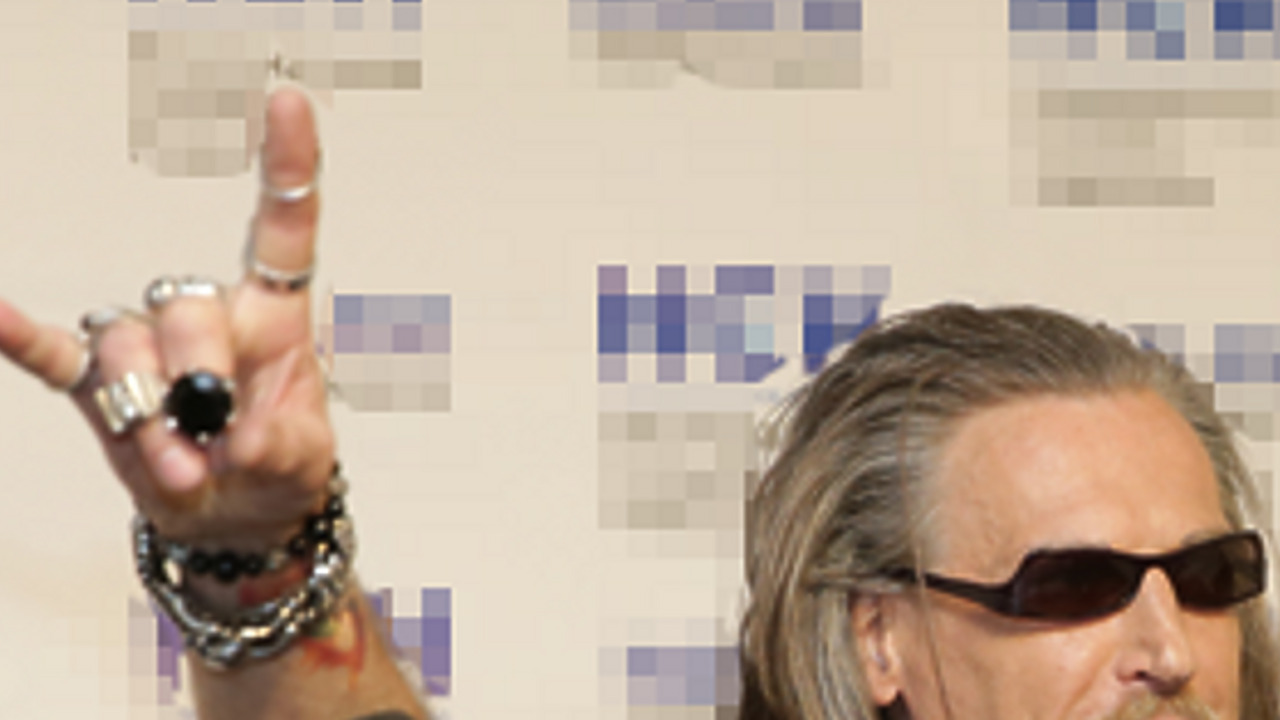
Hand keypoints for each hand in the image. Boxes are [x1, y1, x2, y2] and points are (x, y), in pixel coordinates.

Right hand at [0, 86, 332, 544]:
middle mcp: (207, 318)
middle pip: (185, 302)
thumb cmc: (277, 471)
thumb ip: (283, 445)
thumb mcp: (304, 465)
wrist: (232, 517)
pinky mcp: (99, 385)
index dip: (287, 167)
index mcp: (272, 318)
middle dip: (197, 372)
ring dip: (149, 412)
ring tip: (184, 468)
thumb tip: (241, 440)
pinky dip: (23, 337)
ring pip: (127, 339)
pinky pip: (54, 353)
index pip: (282, 229)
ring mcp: (147, 349)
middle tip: (213, 436)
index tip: (287, 103)